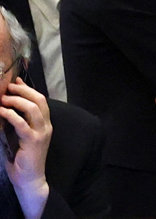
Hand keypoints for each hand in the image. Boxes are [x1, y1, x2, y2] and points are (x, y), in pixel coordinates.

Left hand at [2, 78, 51, 218]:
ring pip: (33, 108)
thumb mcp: (20, 138)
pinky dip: (10, 115)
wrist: (29, 179)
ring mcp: (41, 133)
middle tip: (8, 87)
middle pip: (39, 100)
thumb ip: (16, 124)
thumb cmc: (22, 161)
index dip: (28, 89)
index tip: (16, 81)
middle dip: (23, 91)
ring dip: (17, 100)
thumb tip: (4, 109)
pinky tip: (1, 112)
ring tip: (3, 98)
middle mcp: (46, 126)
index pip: (40, 101)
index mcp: (45, 124)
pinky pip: (22, 123)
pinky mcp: (33, 141)